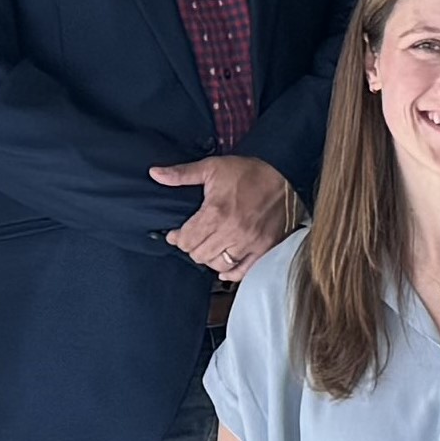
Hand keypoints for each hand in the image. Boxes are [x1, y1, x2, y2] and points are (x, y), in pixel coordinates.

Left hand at [153, 152, 299, 276]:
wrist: (285, 174)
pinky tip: (224, 268)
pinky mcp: (264, 247)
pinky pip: (243, 271)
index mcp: (216, 212)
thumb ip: (182, 174)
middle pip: (199, 255)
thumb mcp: (212, 167)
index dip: (178, 238)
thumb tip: (154, 173)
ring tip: (210, 247)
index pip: (187, 240)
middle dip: (192, 247)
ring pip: (218, 264)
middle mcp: (232, 231)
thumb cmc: (248, 171)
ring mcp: (249, 242)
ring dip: (210, 257)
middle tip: (193, 238)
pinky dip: (231, 273)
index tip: (177, 233)